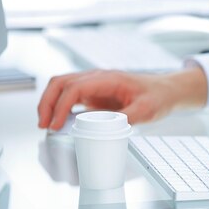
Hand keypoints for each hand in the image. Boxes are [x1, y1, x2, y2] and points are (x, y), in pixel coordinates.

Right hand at [38, 68, 206, 129]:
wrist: (165, 90)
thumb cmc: (157, 96)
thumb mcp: (146, 110)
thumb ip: (126, 119)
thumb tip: (106, 129)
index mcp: (108, 79)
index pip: (75, 88)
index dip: (61, 106)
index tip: (56, 125)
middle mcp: (97, 78)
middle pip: (60, 83)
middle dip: (47, 102)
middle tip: (43, 125)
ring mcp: (94, 84)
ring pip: (62, 87)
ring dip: (50, 103)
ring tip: (46, 124)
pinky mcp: (94, 93)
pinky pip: (70, 96)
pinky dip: (59, 106)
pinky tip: (58, 122)